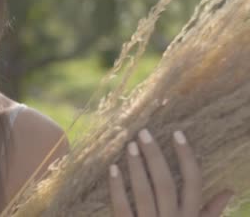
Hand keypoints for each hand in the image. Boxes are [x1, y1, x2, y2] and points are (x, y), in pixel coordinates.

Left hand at [108, 129, 233, 216]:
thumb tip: (229, 190)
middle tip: (143, 133)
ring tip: (130, 145)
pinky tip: (112, 168)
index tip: (177, 133)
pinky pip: (122, 208)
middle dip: (155, 156)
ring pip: (143, 192)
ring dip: (136, 167)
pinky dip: (116, 188)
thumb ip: (210, 211)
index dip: (186, 156)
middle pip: (165, 183)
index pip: (193, 182)